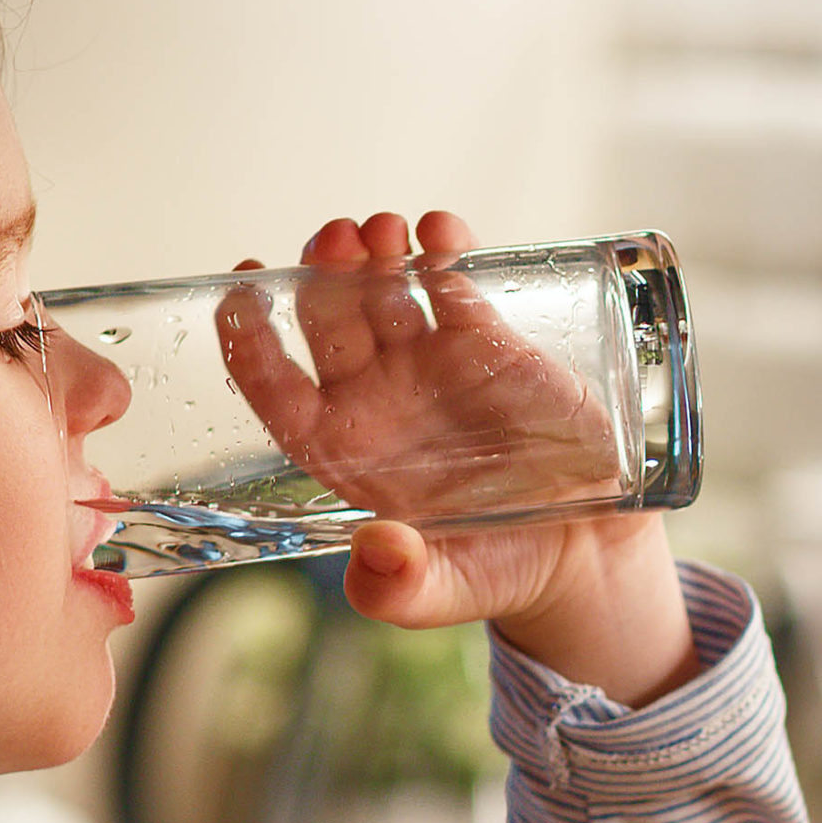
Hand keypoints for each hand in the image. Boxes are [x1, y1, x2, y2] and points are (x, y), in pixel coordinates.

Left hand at [221, 211, 698, 705]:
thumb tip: (376, 554)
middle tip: (332, 241)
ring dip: (374, 251)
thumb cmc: (496, 570)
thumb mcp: (443, 592)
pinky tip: (440, 230)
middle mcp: (375, 398)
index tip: (239, 290)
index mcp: (342, 449)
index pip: (275, 387)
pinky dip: (444, 251)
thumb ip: (400, 588)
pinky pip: (453, 284)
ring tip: (382, 230)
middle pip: (326, 321)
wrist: (582, 551)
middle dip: (320, 275)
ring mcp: (428, 363)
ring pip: (382, 289)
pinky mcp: (488, 342)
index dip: (249, 339)